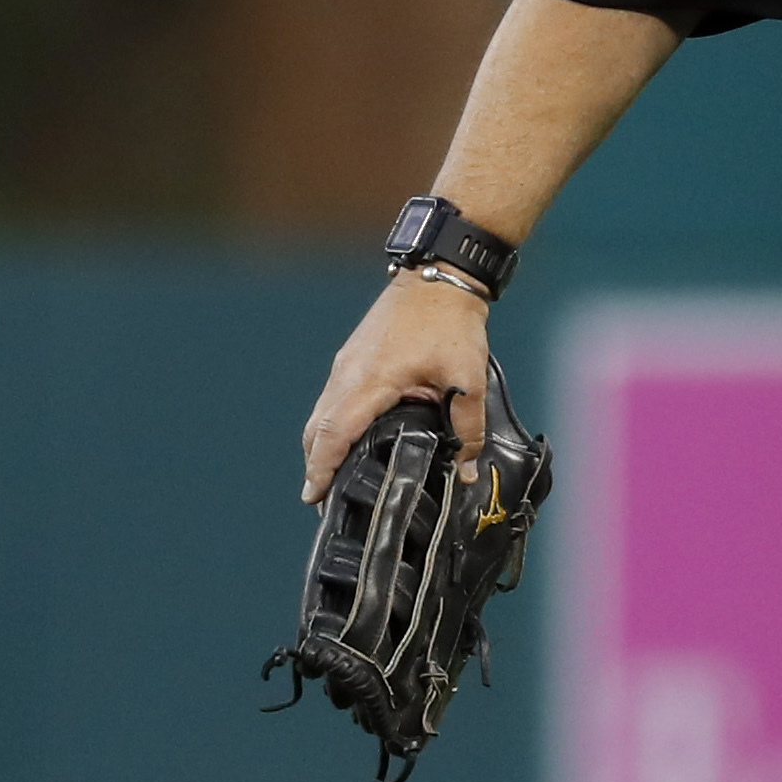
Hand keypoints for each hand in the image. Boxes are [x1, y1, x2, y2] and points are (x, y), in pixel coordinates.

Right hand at [303, 273, 491, 502]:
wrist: (437, 279)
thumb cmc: (451, 325)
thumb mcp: (468, 379)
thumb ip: (469, 428)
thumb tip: (468, 470)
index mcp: (370, 381)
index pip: (335, 433)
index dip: (321, 468)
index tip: (313, 497)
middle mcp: (348, 374)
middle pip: (318, 429)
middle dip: (316, 466)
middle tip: (322, 503)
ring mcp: (346, 366)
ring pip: (321, 415)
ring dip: (321, 447)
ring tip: (331, 481)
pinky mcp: (352, 360)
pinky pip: (332, 401)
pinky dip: (331, 427)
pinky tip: (346, 444)